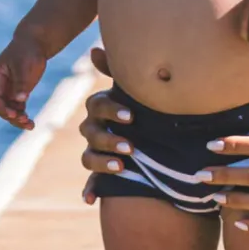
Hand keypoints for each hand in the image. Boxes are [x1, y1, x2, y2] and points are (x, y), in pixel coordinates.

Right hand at [0, 34, 46, 129]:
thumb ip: (22, 82)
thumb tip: (20, 100)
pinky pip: (18, 107)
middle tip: (24, 122)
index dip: (1, 107)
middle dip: (10, 116)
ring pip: (10, 108)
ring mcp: (10, 89)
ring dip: (17, 119)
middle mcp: (1, 85)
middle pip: (1, 106)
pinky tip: (30, 123)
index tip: (12, 114)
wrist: (36, 43)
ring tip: (30, 126)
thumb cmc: (28, 51)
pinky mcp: (20, 91)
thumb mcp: (25, 65)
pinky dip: (23, 115)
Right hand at [79, 54, 134, 204]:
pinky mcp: (101, 171)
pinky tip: (89, 200)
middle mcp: (95, 128)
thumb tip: (95, 49)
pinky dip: (90, 191)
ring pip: (89, 157)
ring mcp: (96, 150)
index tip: (132, 116)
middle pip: (92, 133)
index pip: (98, 105)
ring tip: (122, 167)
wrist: (159, 132)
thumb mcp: (138, 88)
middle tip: (131, 146)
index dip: (112, 110)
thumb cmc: (147, 104)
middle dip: (110, 139)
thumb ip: (119, 70)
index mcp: (103, 107)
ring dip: (102, 162)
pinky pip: (91, 182)